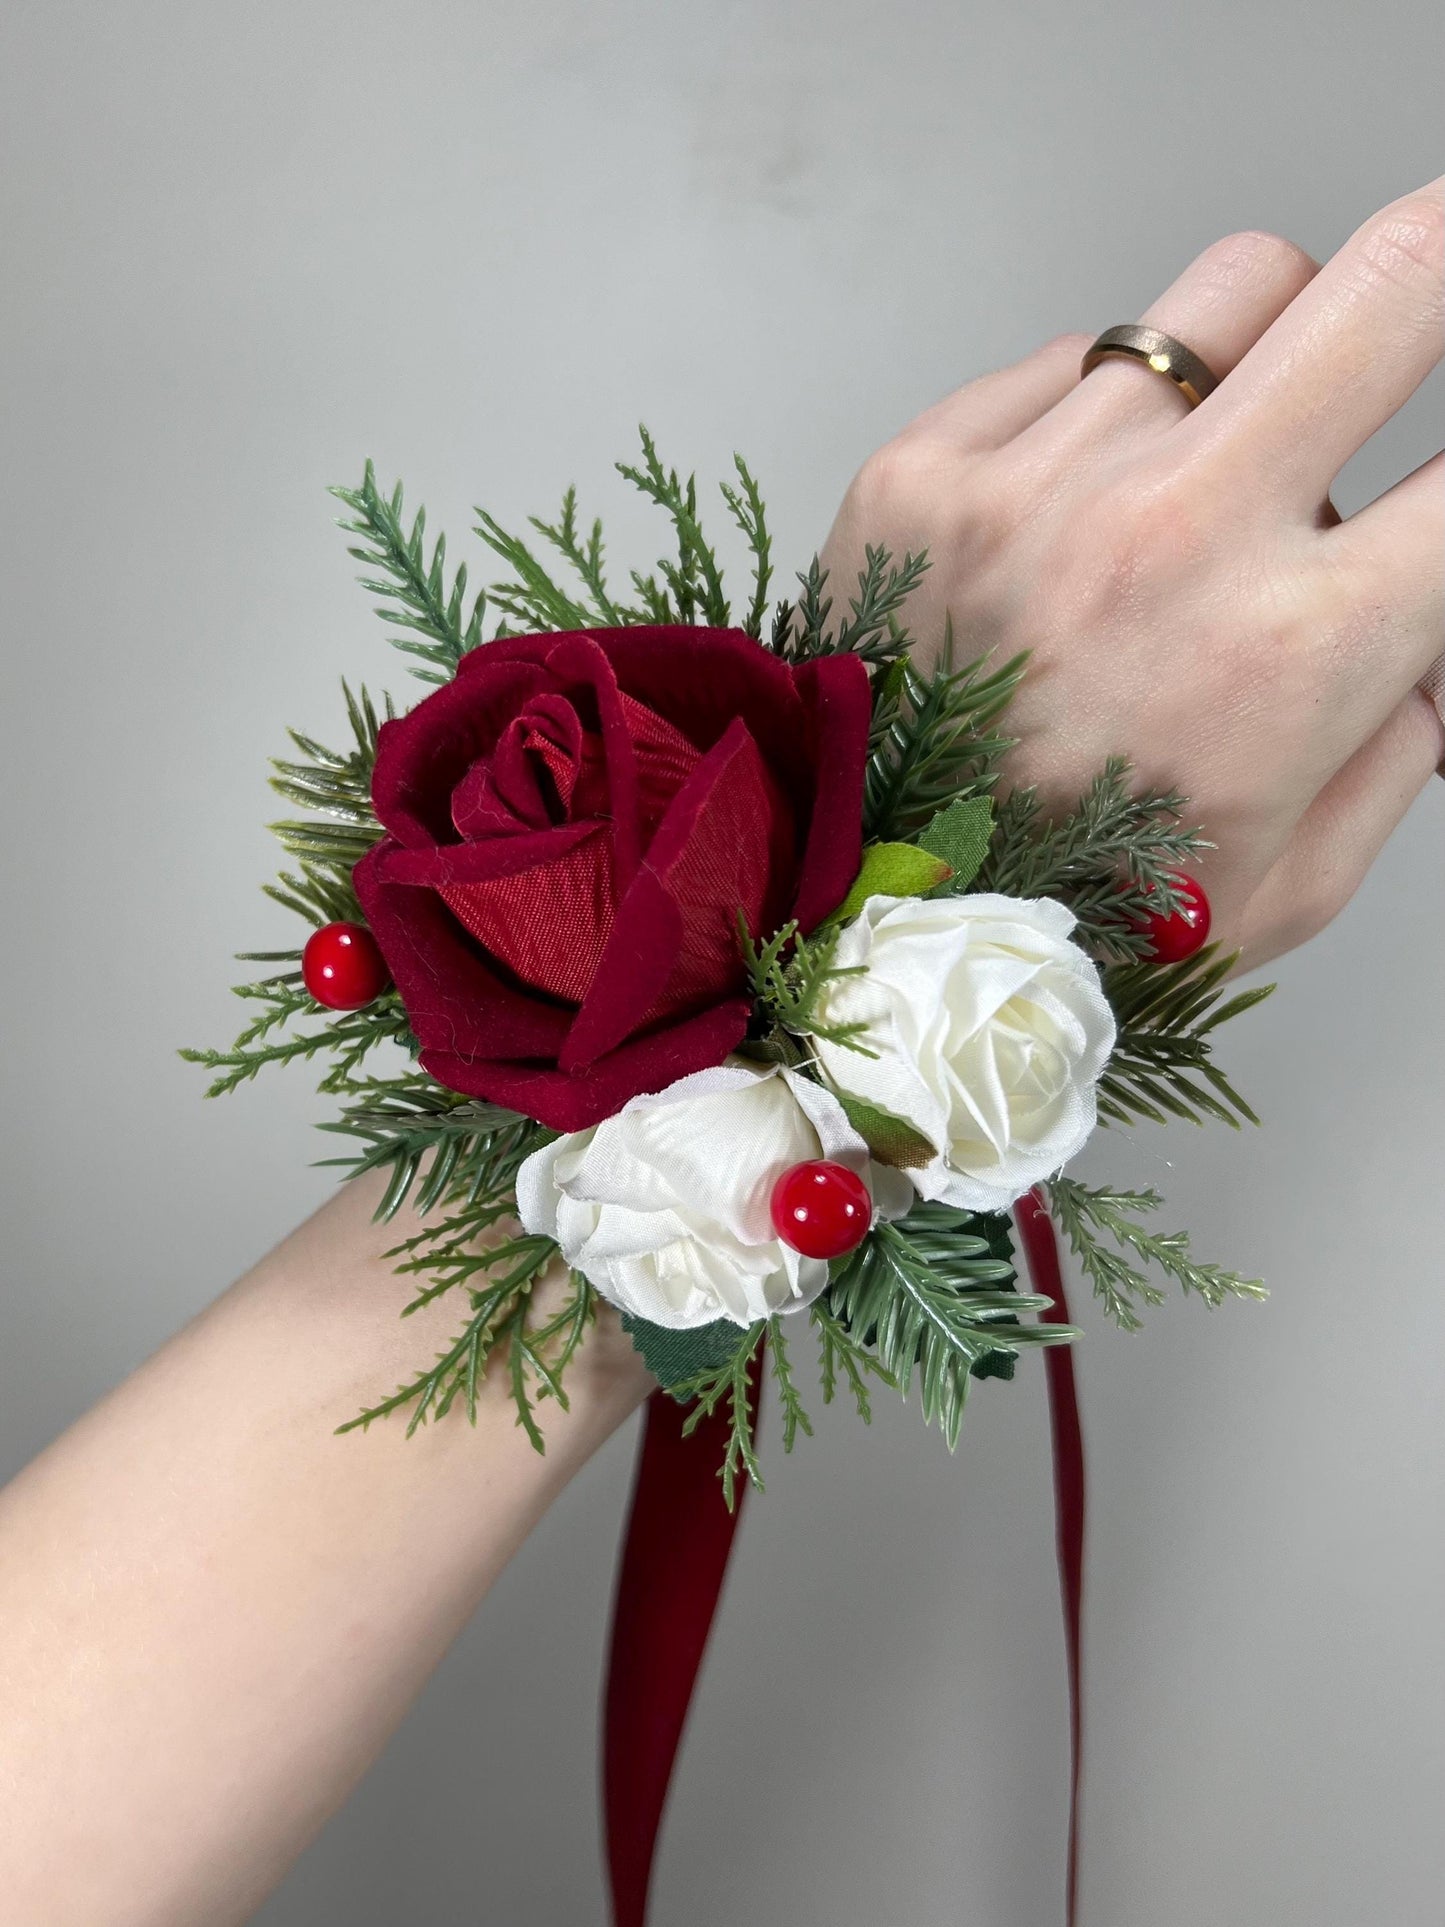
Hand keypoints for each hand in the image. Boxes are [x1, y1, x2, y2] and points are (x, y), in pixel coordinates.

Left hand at [819, 178, 1443, 970]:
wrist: (853, 923)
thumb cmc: (1071, 914)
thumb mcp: (1287, 880)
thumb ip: (1406, 739)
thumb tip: (1442, 620)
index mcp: (1290, 652)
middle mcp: (1169, 537)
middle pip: (1382, 278)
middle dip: (1438, 256)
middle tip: (1433, 274)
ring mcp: (1036, 486)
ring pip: (1230, 294)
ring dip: (1259, 362)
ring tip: (1217, 459)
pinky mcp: (926, 470)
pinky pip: (1077, 358)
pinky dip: (1106, 416)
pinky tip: (1075, 516)